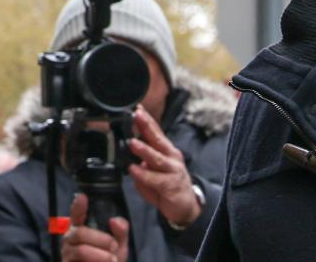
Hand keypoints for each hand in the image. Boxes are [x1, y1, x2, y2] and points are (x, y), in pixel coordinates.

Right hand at [61, 193, 128, 261]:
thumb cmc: (111, 257)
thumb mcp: (120, 242)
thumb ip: (121, 230)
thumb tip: (115, 220)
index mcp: (82, 227)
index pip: (77, 214)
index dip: (78, 206)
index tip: (82, 197)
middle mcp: (71, 238)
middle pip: (80, 232)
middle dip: (101, 239)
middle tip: (114, 246)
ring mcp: (66, 252)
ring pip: (81, 249)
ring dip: (100, 255)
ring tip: (112, 259)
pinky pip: (79, 261)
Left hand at [128, 104, 201, 227]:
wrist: (185, 206)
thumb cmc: (167, 187)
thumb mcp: (152, 172)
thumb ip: (142, 163)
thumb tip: (129, 157)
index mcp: (166, 152)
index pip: (155, 133)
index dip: (146, 120)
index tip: (137, 109)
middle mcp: (171, 157)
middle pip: (158, 139)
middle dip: (147, 126)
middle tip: (136, 115)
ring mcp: (172, 170)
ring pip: (157, 158)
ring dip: (144, 150)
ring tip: (133, 143)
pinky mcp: (171, 185)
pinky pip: (155, 179)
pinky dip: (144, 174)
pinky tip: (134, 169)